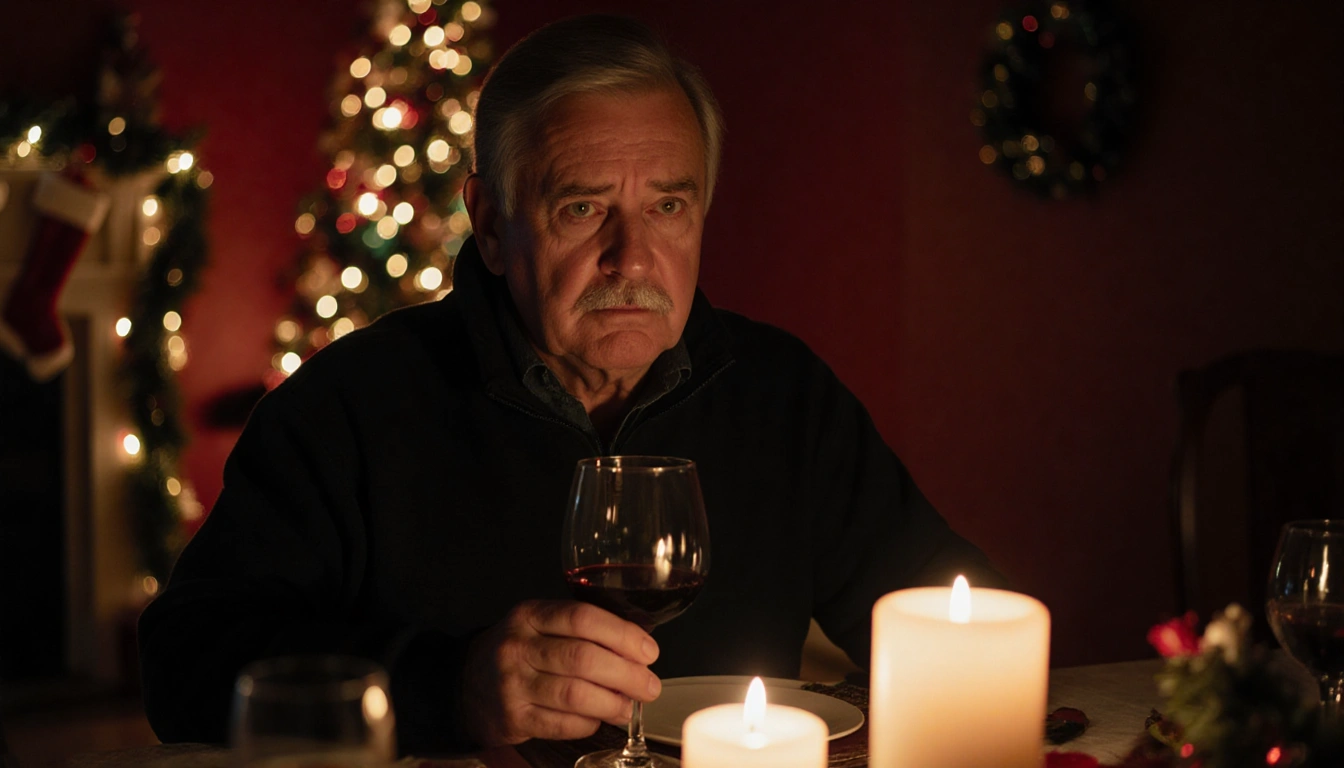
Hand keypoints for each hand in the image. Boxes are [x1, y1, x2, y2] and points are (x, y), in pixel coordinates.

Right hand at [460, 599, 662, 745]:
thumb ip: (580, 630)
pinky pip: (561, 724)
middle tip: (649, 686)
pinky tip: (597, 719)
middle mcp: (518, 647)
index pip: (583, 618)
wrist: (464, 684)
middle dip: (627, 674)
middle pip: (583, 658)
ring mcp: (513, 684)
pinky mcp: (512, 718)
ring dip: (611, 703)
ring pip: (575, 694)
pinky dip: (587, 723)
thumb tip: (637, 648)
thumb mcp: (539, 626)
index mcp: (530, 615)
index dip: (623, 635)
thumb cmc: (517, 653)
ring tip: (628, 707)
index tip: (648, 651)